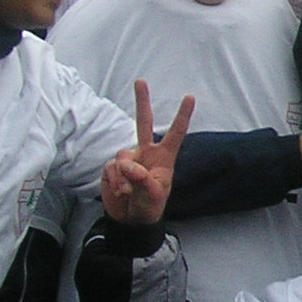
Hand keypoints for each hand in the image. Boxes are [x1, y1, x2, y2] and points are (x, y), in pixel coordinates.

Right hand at [101, 80, 195, 225]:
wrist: (129, 220)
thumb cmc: (149, 207)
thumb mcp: (153, 196)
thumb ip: (142, 179)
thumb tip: (128, 164)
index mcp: (164, 158)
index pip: (175, 133)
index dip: (182, 116)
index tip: (190, 97)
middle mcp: (146, 153)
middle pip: (143, 122)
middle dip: (141, 101)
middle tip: (140, 81)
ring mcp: (129, 158)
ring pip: (123, 156)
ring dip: (124, 176)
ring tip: (128, 192)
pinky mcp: (113, 167)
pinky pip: (110, 167)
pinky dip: (114, 180)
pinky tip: (119, 191)